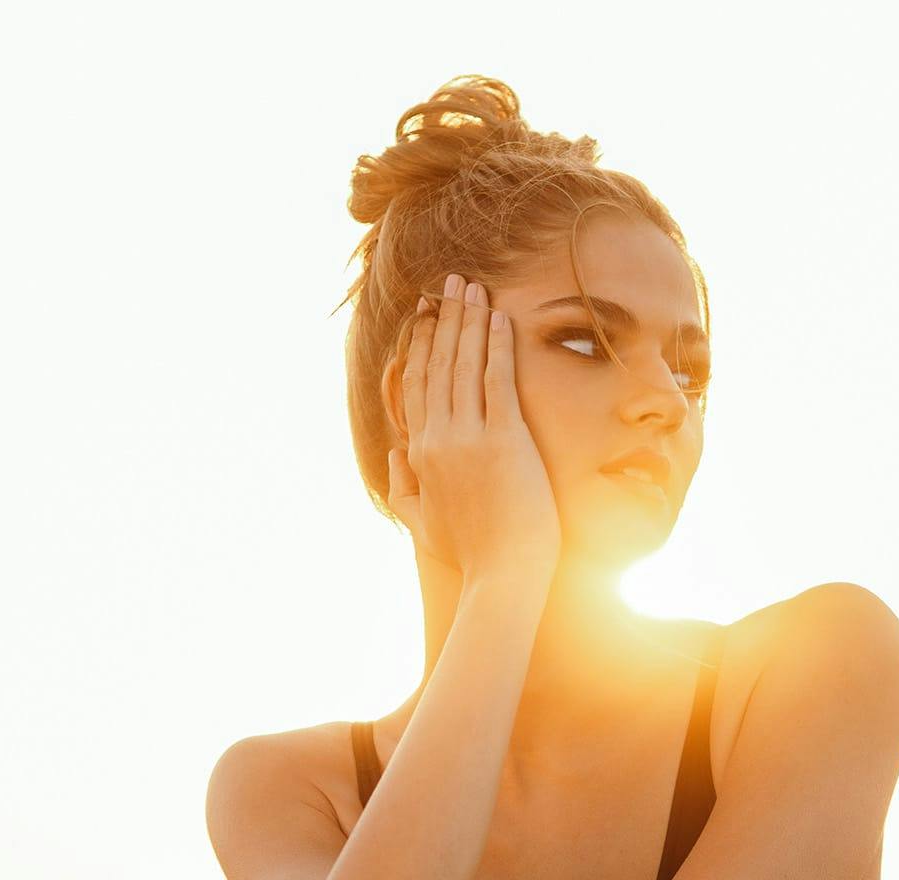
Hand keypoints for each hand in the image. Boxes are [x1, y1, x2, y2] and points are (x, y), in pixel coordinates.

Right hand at [386, 274, 561, 581]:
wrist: (501, 578)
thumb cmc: (469, 556)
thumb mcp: (423, 523)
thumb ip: (403, 487)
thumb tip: (394, 455)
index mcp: (420, 453)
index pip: (416, 385)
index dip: (421, 345)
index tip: (426, 314)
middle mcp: (439, 439)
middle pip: (437, 365)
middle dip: (444, 318)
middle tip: (450, 282)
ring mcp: (470, 438)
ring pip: (464, 365)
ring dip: (469, 319)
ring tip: (473, 287)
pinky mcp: (504, 441)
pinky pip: (498, 381)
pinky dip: (497, 346)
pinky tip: (499, 318)